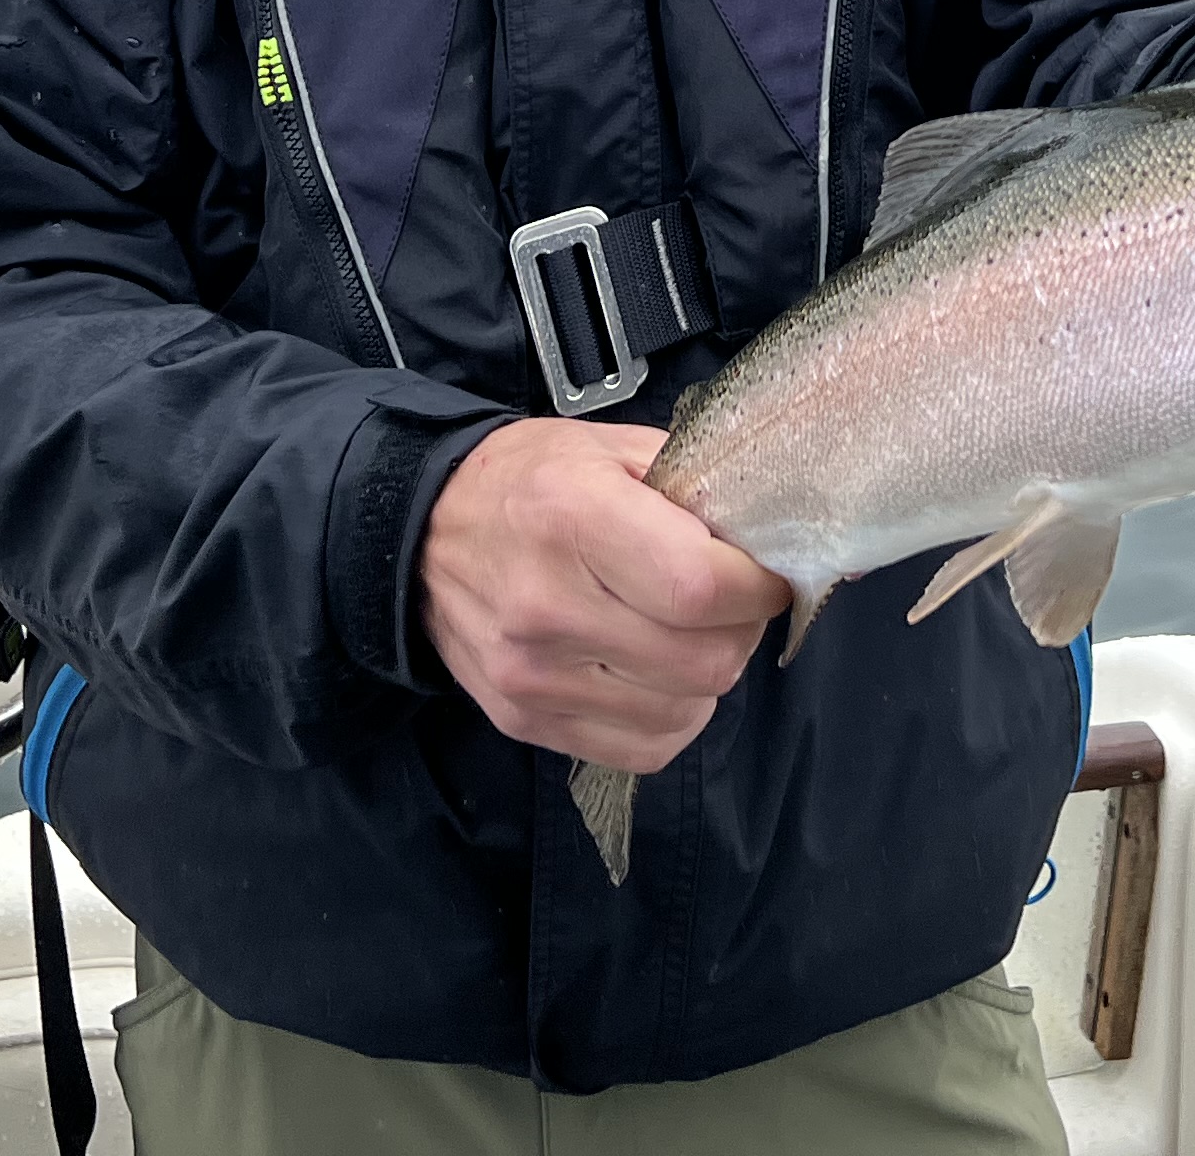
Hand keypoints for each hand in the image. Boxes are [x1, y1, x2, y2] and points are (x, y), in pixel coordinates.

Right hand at [418, 416, 792, 771]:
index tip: (763, 570)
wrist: (420, 534)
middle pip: (705, 661)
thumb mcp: (611, 447)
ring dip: (706, 673)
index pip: (702, 586)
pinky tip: (653, 672)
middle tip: (727, 601)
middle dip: (739, 630)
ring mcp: (533, 673)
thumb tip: (775, 534)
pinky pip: (645, 747)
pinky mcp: (525, 719)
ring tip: (684, 631)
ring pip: (684, 710)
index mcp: (575, 516)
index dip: (758, 585)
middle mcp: (548, 604)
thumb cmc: (530, 480)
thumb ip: (694, 486)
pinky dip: (671, 714)